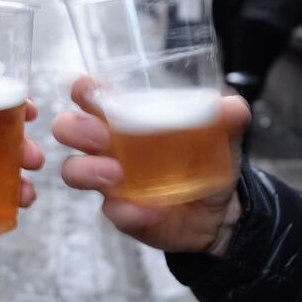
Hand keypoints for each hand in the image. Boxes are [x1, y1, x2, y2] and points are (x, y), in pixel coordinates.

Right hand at [52, 76, 250, 256]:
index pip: (93, 95)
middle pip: (68, 128)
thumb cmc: (207, 162)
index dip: (82, 89)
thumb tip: (232, 107)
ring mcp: (111, 179)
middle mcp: (111, 144)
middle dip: (75, 128)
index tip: (85, 90)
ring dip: (87, 170)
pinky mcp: (120, 211)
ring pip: (73, 170)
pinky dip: (129, 211)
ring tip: (117, 175)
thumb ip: (227, 120)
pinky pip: (111, 210)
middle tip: (101, 137)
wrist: (219, 212)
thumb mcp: (222, 138)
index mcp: (128, 117)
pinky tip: (153, 211)